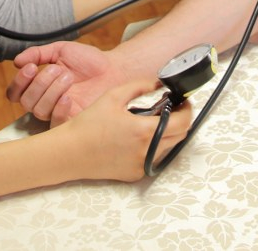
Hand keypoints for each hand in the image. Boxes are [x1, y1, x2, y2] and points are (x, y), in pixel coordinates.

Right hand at [7, 42, 124, 125]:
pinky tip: (69, 97)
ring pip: (39, 111)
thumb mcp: (61, 51)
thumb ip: (38, 53)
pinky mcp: (73, 122)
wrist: (115, 70)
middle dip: (39, 83)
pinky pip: (56, 124)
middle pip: (26, 102)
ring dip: (51, 91)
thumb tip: (17, 61)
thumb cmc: (89, 61)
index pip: (15, 92)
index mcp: (40, 86)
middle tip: (57, 70)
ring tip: (68, 77)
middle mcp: (46, 102)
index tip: (31, 67)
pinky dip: (59, 110)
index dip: (19, 82)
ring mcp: (59, 113)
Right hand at [58, 79, 192, 181]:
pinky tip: (139, 137)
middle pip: (180, 137)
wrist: (69, 152)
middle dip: (180, 121)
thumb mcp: (113, 96)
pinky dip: (153, 147)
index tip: (183, 102)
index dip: (187, 110)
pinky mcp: (135, 174)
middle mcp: (147, 152)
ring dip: (168, 134)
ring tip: (154, 121)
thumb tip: (159, 82)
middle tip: (171, 109)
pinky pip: (154, 159)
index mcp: (144, 131)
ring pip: (168, 149)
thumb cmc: (88, 124)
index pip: (183, 123)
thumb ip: (140, 86)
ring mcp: (142, 166)